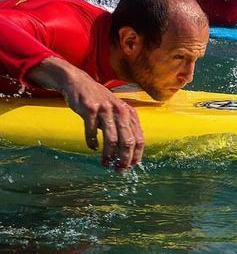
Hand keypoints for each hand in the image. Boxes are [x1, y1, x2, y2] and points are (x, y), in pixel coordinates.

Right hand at [28, 57, 144, 170]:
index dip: (136, 155)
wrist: (79, 83)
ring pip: (111, 139)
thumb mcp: (118, 112)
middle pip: (127, 141)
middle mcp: (121, 111)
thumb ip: (125, 129)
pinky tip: (92, 147)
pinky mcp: (90, 109)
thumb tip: (129, 154)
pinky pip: (92, 131)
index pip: (139, 139)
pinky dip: (92, 142)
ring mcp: (106, 109)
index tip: (130, 167)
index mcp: (130, 113)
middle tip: (118, 170)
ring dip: (108, 155)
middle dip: (124, 159)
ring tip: (105, 163)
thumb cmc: (101, 103)